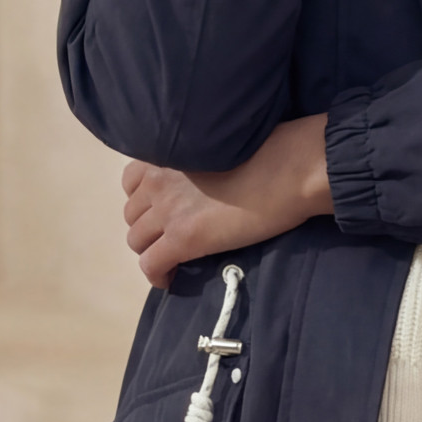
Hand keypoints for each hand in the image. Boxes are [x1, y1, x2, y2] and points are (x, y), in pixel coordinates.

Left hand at [121, 112, 331, 288]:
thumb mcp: (221, 145)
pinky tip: (174, 277)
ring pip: (136, 241)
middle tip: (175, 233)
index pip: (132, 180)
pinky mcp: (183, 238)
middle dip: (150, 226)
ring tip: (177, 255)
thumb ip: (198, 159)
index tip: (164, 207)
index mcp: (170, 152)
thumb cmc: (270, 149)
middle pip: (132, 214)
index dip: (145, 198)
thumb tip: (199, 179)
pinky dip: (158, 275)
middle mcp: (159, 179)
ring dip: (153, 249)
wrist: (289, 168)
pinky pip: (151, 265)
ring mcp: (168, 210)